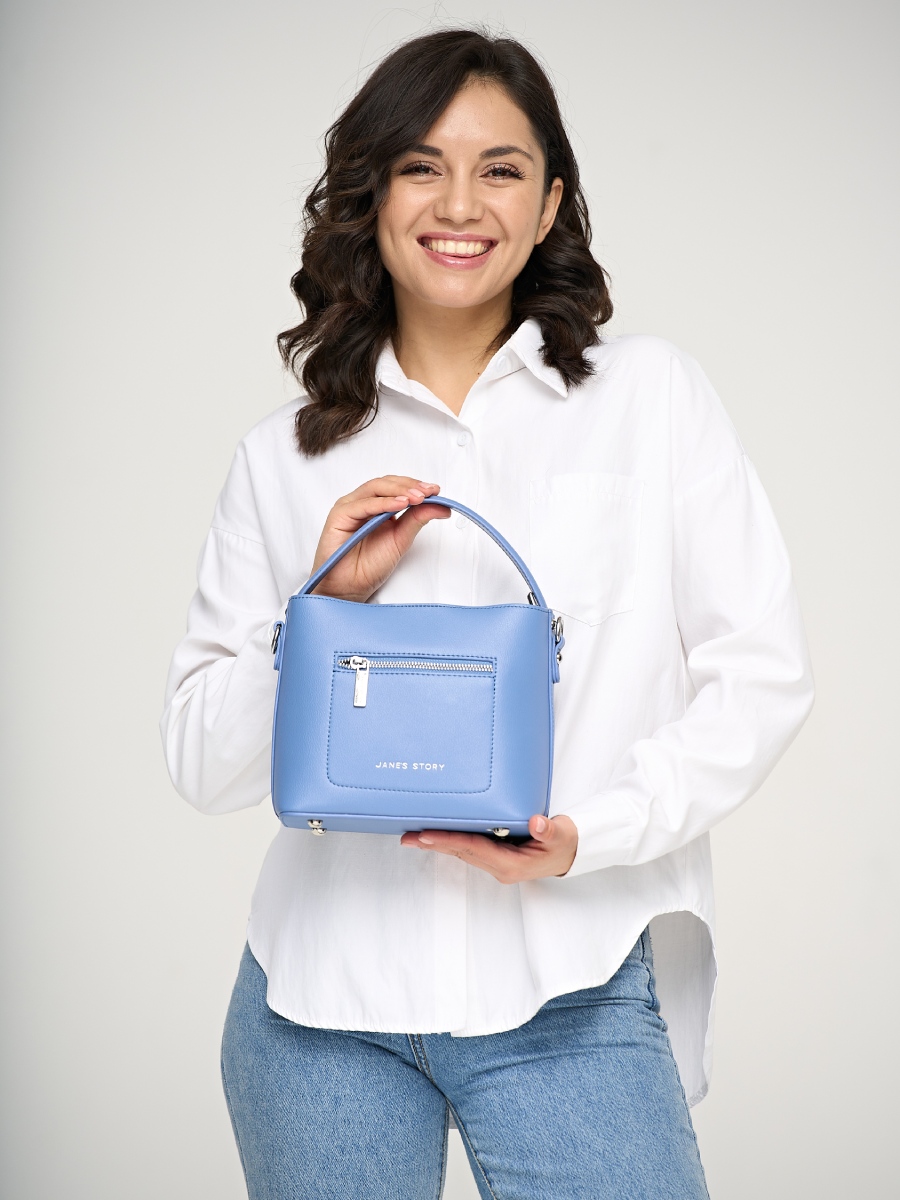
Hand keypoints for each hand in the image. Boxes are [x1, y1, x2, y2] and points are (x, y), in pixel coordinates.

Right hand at [310, 477, 448, 602]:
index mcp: (376, 507)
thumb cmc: (369, 567)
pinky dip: (383, 503)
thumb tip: (441, 506)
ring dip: (399, 491)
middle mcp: (362, 503)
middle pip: (386, 484)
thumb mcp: (401, 540)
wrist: (349, 589)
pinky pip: (363, 505)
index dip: (416, 486)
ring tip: (418, 498)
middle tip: (429, 492)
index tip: (436, 491)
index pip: (396, 487)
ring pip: (375, 488)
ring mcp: (349, 507)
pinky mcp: (339, 515)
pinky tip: (400, 505)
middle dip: (410, 486)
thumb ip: (418, 520)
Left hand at [400, 814, 577, 882]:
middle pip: (461, 853)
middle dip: (434, 844)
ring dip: (438, 844)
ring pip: (461, 852)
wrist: (569, 854)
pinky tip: (437, 835)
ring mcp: (496, 864)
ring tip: (413, 836)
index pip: (474, 849)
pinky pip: (468, 848)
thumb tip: (536, 823)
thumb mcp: (561, 836)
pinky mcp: (495, 857)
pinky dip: (451, 841)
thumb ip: (549, 830)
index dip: (449, 841)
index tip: (426, 835)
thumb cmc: (564, 843)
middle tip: (407, 837)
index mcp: (511, 865)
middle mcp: (499, 867)